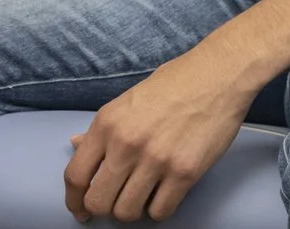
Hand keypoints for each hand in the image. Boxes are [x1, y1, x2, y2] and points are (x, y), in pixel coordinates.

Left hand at [63, 47, 255, 222]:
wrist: (215, 76)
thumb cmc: (172, 85)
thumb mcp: (126, 102)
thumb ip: (100, 129)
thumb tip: (76, 144)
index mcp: (107, 124)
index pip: (75, 176)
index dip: (74, 201)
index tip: (80, 210)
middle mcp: (127, 144)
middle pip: (98, 202)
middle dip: (102, 210)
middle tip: (114, 203)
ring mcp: (156, 160)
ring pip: (127, 213)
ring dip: (132, 211)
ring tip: (140, 196)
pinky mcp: (185, 173)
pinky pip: (160, 212)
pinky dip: (158, 210)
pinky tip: (162, 195)